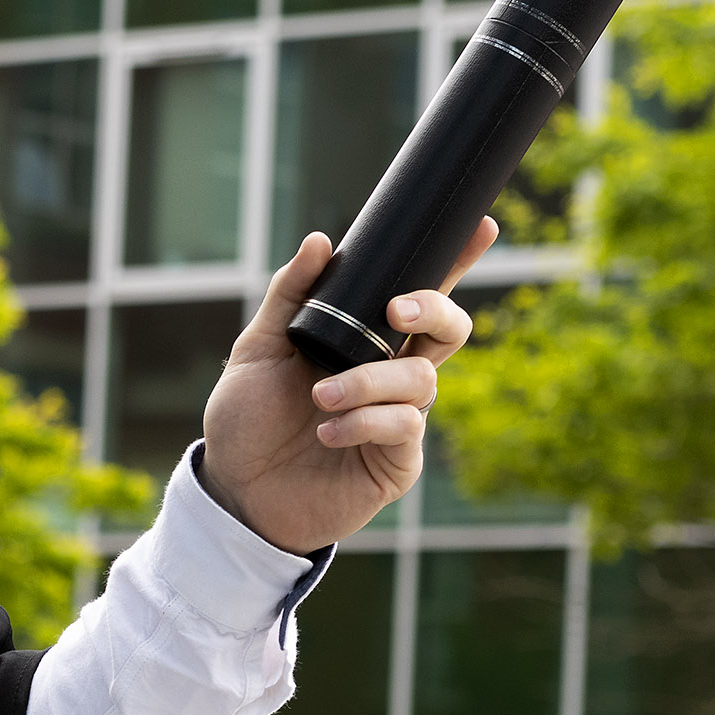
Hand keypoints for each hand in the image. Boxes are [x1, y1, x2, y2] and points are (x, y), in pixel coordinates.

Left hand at [198, 223, 495, 553]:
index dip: (455, 261)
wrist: (234, 488)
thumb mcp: (258, 348)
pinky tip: (328, 432)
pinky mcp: (397, 461)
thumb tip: (320, 241)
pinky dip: (365, 422)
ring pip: (421, 379)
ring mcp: (399, 417)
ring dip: (369, 382)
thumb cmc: (249, 419)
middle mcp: (391, 374)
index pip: (418, 295)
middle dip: (433, 311)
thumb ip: (288, 295)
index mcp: (365, 341)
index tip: (480, 226)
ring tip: (320, 397)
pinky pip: (405, 427)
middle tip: (394, 312)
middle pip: (448, 329)